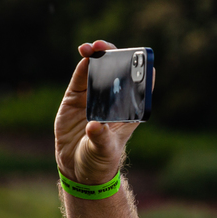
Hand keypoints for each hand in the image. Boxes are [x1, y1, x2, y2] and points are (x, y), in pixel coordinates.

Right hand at [54, 40, 147, 185]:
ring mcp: (93, 97)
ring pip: (98, 70)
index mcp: (128, 111)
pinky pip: (80, 78)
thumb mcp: (104, 151)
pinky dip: (83, 65)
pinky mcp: (75, 98)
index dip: (141, 69)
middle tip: (106, 48)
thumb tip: (94, 126)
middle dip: (114, 56)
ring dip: (96, 55)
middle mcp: (112, 101)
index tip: (140, 57)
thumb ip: (101, 138)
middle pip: (117, 71)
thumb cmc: (99, 161)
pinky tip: (84, 55)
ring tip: (92, 48)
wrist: (77, 169)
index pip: (139, 86)